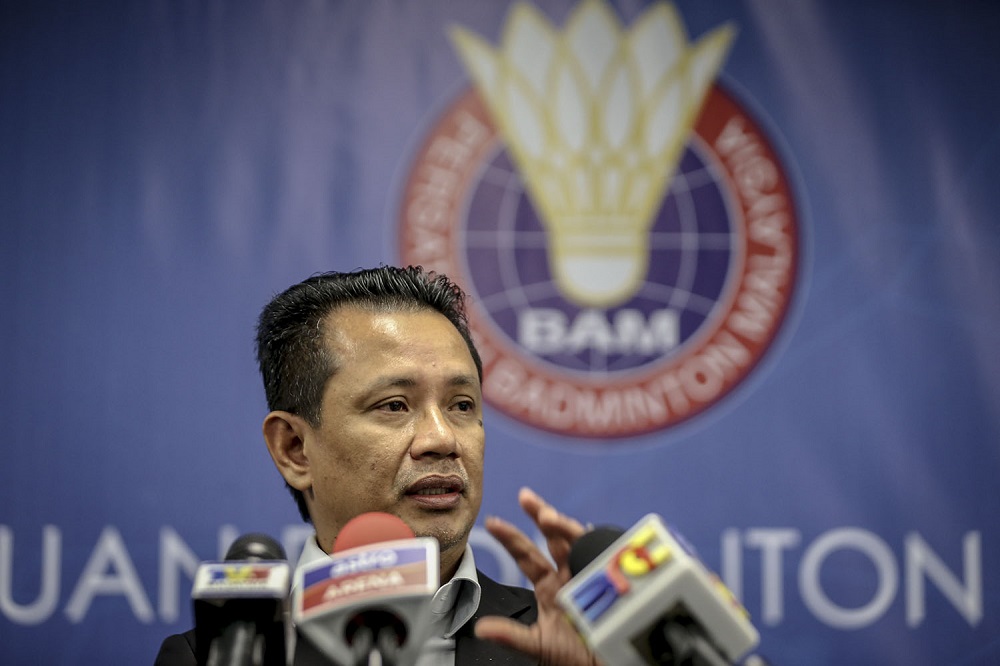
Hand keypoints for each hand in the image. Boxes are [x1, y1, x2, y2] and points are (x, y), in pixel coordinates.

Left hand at [475, 487, 602, 665]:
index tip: (492, 523)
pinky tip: (591, 531)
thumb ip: (511, 635)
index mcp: (549, 587)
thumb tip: (481, 629)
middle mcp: (568, 575)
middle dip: (541, 516)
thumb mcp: (539, 645)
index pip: (527, 555)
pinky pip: (606, 556)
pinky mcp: (611, 580)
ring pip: (576, 542)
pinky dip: (599, 543)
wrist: (606, 665)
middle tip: (526, 498)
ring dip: (563, 526)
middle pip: (553, 538)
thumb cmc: (576, 657)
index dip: (510, 538)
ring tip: (547, 516)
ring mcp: (590, 575)